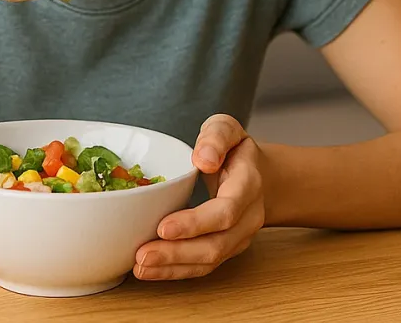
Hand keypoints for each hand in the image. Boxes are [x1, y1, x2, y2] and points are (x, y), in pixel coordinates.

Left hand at [133, 114, 265, 280]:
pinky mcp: (225, 249)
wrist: (259, 176)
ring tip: (141, 266)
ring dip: (173, 267)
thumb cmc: (235, 151)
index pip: (226, 211)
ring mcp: (239, 238)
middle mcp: (248, 217)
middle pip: (216, 244)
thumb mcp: (226, 128)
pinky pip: (202, 266)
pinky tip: (149, 270)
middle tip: (143, 254)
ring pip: (209, 260)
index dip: (195, 223)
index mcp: (248, 185)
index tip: (163, 227)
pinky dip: (175, 271)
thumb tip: (204, 158)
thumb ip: (216, 137)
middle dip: (178, 253)